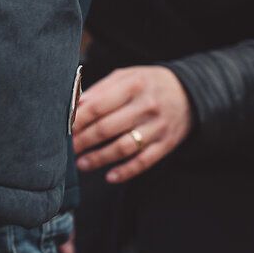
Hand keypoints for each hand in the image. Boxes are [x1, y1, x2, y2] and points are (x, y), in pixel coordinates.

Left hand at [72, 66, 193, 182]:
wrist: (188, 94)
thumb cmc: (147, 84)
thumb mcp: (126, 76)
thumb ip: (101, 89)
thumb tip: (76, 105)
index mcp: (132, 85)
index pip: (98, 106)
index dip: (78, 120)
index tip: (65, 128)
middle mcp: (146, 107)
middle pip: (107, 128)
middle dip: (84, 141)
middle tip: (69, 148)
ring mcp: (158, 127)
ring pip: (124, 147)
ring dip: (100, 158)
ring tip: (82, 164)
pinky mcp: (167, 144)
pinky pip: (144, 161)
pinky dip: (126, 171)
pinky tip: (109, 177)